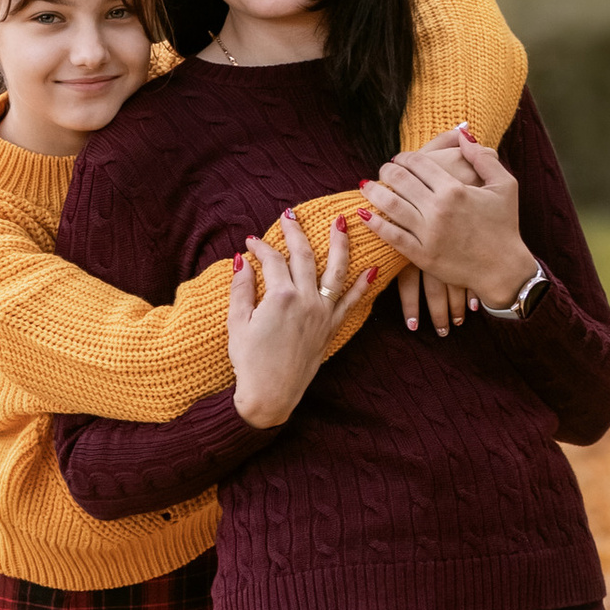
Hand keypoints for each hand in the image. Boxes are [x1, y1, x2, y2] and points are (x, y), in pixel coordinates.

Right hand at [228, 210, 370, 428]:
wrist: (270, 394)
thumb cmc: (249, 362)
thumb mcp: (237, 322)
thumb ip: (241, 288)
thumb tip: (241, 260)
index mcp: (280, 297)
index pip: (272, 259)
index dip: (260, 247)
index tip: (251, 242)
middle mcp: (306, 300)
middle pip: (304, 255)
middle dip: (296, 232)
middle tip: (290, 215)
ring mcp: (322, 313)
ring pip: (335, 270)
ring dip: (339, 244)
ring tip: (342, 222)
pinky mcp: (331, 328)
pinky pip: (351, 302)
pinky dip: (362, 286)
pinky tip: (372, 269)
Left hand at [362, 129, 532, 314]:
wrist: (503, 269)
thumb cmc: (505, 225)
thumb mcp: (505, 185)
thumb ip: (483, 157)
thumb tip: (463, 134)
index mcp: (455, 188)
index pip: (418, 162)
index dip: (404, 157)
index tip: (399, 158)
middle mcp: (438, 209)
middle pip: (400, 180)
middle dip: (386, 170)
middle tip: (383, 170)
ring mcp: (428, 233)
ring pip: (390, 205)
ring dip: (374, 192)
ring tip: (366, 186)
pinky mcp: (421, 255)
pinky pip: (391, 236)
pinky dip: (375, 223)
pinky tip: (364, 214)